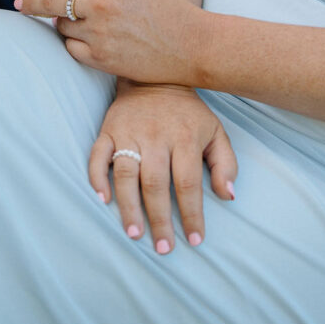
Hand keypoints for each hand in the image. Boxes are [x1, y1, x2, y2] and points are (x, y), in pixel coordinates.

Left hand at [14, 0, 207, 86]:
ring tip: (75, 21)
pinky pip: (71, 48)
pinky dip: (73, 42)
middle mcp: (102, 4)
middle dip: (30, 1)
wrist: (192, 46)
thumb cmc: (165, 10)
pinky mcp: (101, 58)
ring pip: (61, 25)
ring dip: (61, 22)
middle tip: (18, 2)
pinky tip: (85, 39)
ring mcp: (100, 33)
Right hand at [91, 81, 236, 252]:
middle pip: (155, 184)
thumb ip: (225, 164)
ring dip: (128, 206)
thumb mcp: (215, 131)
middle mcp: (155, 137)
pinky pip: (97, 155)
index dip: (191, 214)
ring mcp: (129, 132)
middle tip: (163, 248)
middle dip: (159, 219)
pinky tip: (103, 199)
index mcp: (184, 138)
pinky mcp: (108, 129)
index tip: (195, 240)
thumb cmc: (188, 112)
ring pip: (125, 174)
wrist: (155, 75)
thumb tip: (227, 196)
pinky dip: (97, 177)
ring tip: (134, 233)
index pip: (188, 184)